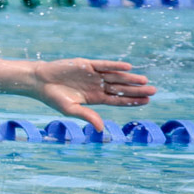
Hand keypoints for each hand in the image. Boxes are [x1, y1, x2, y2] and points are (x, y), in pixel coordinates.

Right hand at [34, 58, 155, 130]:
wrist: (40, 81)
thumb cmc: (53, 98)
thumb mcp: (71, 110)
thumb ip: (87, 116)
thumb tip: (102, 129)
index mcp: (95, 98)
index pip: (117, 100)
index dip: (131, 100)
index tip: (146, 101)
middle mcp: (97, 86)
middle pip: (121, 88)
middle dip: (136, 89)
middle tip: (153, 91)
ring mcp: (93, 75)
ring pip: (116, 77)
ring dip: (130, 79)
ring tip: (145, 80)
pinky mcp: (87, 64)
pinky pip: (104, 65)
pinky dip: (115, 66)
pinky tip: (128, 68)